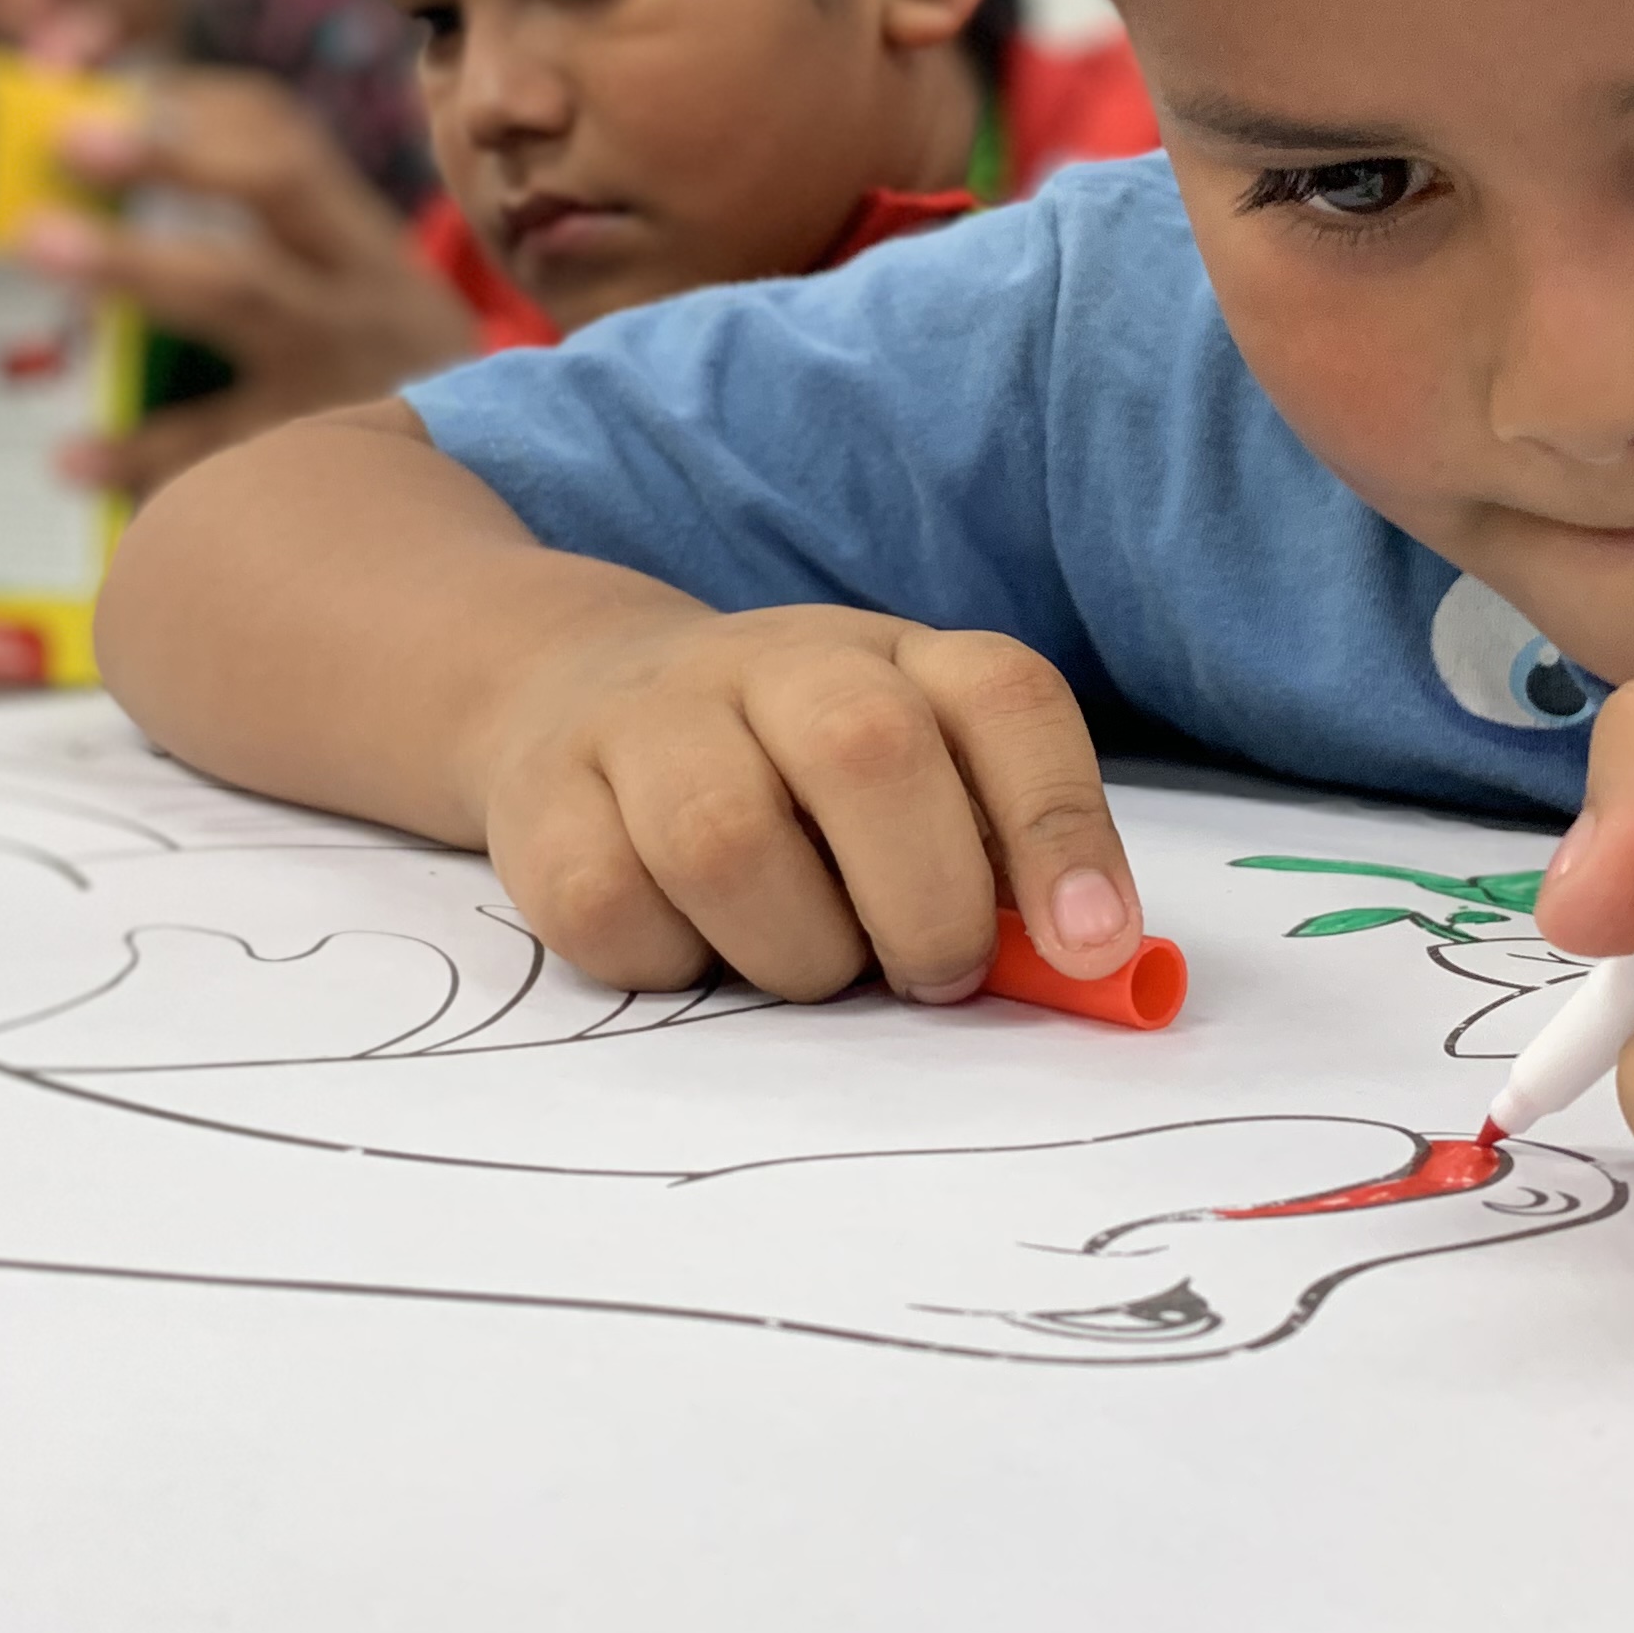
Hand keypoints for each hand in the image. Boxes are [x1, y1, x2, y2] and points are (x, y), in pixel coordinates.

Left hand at [22, 72, 479, 495]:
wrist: (502, 479)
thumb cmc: (384, 375)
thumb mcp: (351, 295)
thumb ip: (254, 237)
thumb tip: (115, 149)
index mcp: (356, 239)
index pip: (283, 140)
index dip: (193, 106)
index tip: (102, 92)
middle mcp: (360, 284)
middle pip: (276, 188)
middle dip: (171, 153)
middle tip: (72, 139)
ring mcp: (347, 363)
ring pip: (248, 293)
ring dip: (139, 261)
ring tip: (39, 244)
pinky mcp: (325, 452)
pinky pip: (224, 446)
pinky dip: (142, 453)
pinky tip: (69, 460)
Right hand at [467, 603, 1148, 1006]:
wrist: (571, 694)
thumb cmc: (788, 779)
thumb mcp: (912, 790)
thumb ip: (996, 868)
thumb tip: (1089, 965)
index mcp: (896, 657)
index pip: (1005, 700)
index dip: (1060, 825)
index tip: (1090, 946)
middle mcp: (775, 662)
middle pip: (869, 750)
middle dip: (924, 902)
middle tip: (931, 975)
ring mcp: (648, 719)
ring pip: (727, 839)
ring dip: (793, 950)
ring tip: (803, 961)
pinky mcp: (543, 798)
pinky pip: (612, 906)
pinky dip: (669, 961)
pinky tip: (687, 942)